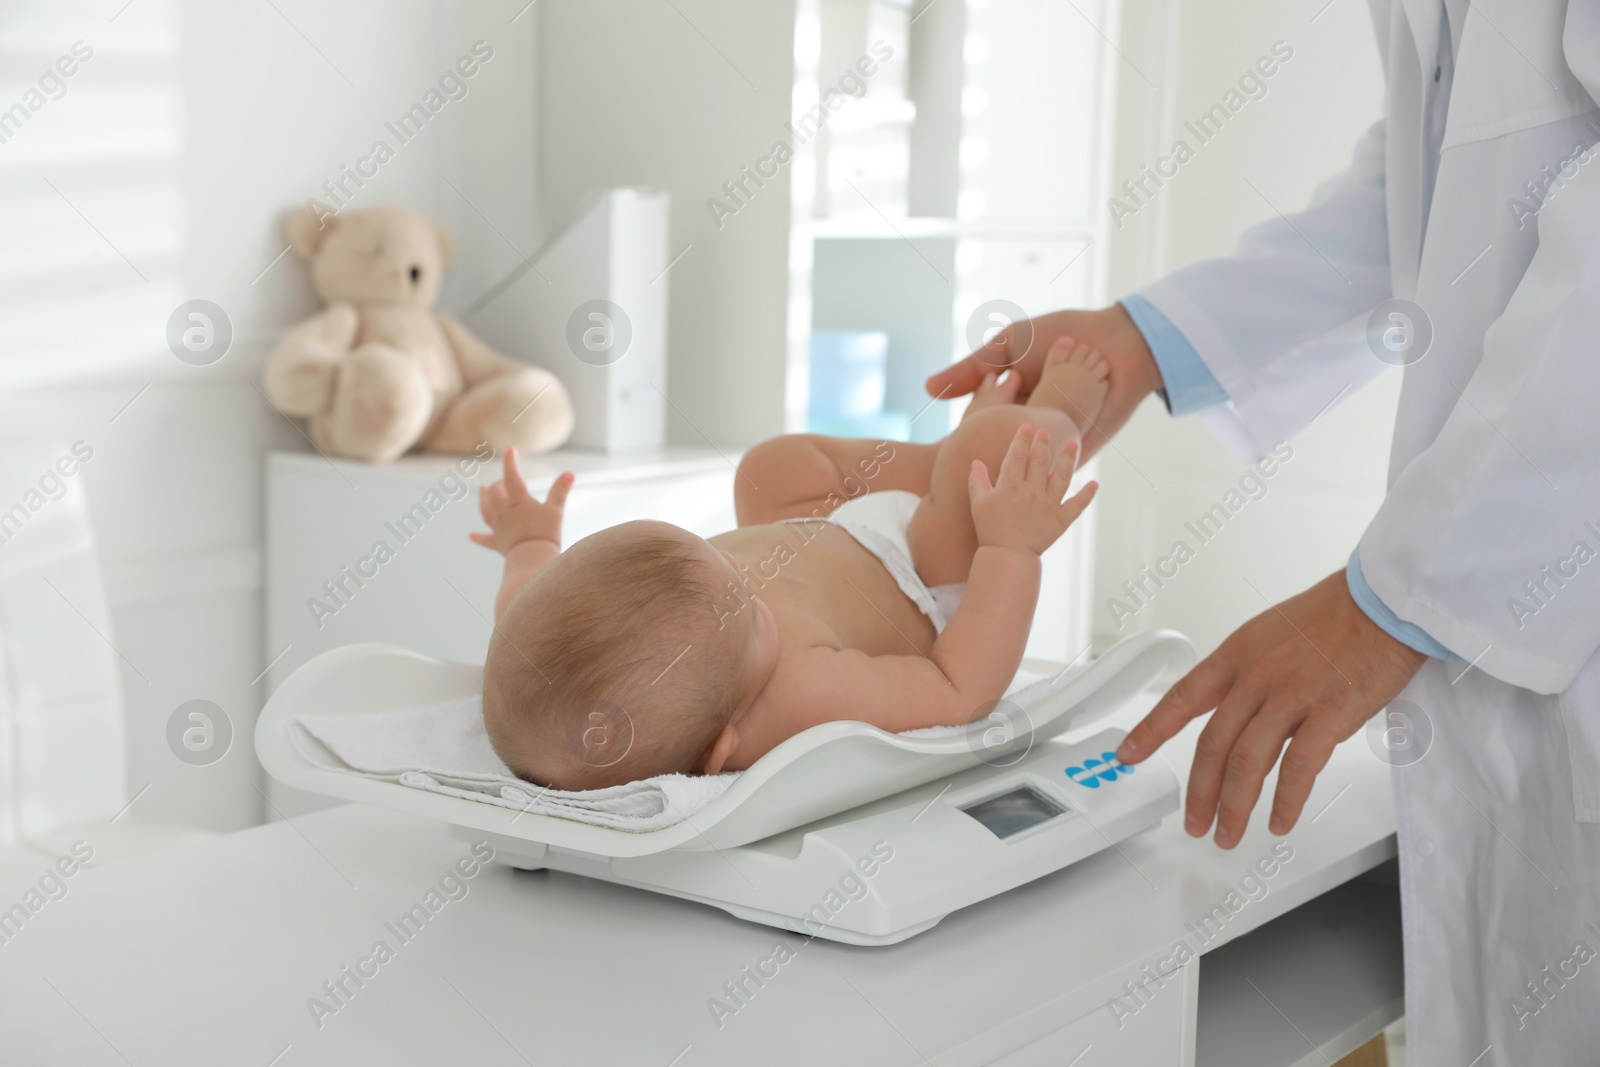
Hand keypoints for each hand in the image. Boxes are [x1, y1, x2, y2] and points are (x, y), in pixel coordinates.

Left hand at [468, 447, 572, 555]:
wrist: (531, 559)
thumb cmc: (545, 533)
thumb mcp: (556, 511)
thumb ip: (560, 491)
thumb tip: (569, 473)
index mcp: (518, 502)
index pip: (512, 477)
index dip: (510, 462)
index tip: (510, 449)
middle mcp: (504, 512)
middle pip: (495, 493)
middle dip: (498, 484)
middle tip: (502, 480)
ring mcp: (499, 528)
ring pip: (486, 510)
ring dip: (483, 500)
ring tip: (481, 490)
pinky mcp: (498, 544)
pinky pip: (486, 540)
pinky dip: (478, 537)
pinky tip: (470, 536)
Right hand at [926, 304, 1161, 460]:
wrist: (1114, 340)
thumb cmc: (1059, 335)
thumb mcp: (1004, 348)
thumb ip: (969, 370)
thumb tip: (926, 389)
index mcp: (1009, 404)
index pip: (979, 425)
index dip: (970, 424)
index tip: (969, 418)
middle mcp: (1029, 425)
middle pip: (999, 445)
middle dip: (994, 435)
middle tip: (1003, 418)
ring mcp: (1053, 439)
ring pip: (1026, 454)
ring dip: (1023, 441)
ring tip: (1026, 420)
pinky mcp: (1078, 449)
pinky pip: (1055, 458)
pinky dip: (1047, 449)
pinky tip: (1041, 435)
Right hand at [967, 425, 1097, 555]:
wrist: (1008, 556)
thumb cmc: (990, 529)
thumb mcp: (978, 503)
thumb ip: (977, 481)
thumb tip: (976, 461)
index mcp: (1010, 486)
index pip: (1017, 456)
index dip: (1021, 440)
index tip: (1027, 427)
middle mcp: (1032, 492)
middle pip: (1040, 461)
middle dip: (1042, 444)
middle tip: (1045, 432)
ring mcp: (1049, 505)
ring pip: (1062, 476)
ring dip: (1068, 458)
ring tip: (1072, 444)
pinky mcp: (1061, 520)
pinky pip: (1077, 505)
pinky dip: (1087, 495)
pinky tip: (1094, 484)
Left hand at [1116, 571, 1427, 847]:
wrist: (1384, 603)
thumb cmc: (1335, 617)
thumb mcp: (1270, 635)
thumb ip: (1248, 677)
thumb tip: (1235, 718)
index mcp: (1236, 655)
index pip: (1182, 698)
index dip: (1152, 730)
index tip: (1129, 754)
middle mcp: (1256, 677)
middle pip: (1213, 745)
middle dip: (1200, 792)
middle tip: (1194, 821)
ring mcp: (1292, 696)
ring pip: (1248, 763)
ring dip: (1234, 807)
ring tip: (1228, 833)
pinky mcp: (1330, 714)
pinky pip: (1299, 768)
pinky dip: (1286, 801)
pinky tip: (1279, 821)